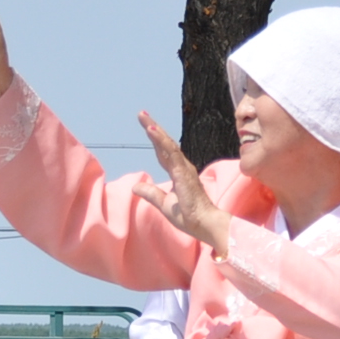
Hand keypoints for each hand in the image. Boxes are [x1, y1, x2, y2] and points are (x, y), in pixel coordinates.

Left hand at [128, 113, 233, 254]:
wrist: (203, 224)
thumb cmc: (189, 216)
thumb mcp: (164, 204)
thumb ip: (151, 194)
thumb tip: (136, 187)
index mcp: (178, 173)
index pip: (163, 153)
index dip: (154, 140)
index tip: (145, 126)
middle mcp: (182, 167)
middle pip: (164, 143)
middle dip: (152, 127)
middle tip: (141, 113)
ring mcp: (183, 168)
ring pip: (167, 144)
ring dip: (155, 130)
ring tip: (143, 117)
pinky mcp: (182, 172)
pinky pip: (170, 153)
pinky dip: (160, 140)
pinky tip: (151, 131)